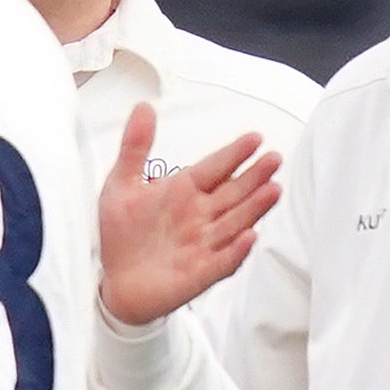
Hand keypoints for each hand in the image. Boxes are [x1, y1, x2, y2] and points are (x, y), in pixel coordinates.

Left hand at [97, 104, 280, 325]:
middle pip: (233, 193)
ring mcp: (204, 244)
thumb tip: (143, 107)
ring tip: (273, 190)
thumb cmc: (122, 235)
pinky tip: (249, 237)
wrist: (116, 282)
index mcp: (183, 191)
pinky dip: (236, 251)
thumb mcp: (120, 185)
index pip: (214, 168)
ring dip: (254, 208)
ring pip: (235, 222)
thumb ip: (134, 148)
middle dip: (254, 177)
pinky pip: (223, 261)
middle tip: (274, 159)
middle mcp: (200, 215)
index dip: (233, 154)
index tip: (254, 138)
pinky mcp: (201, 273)